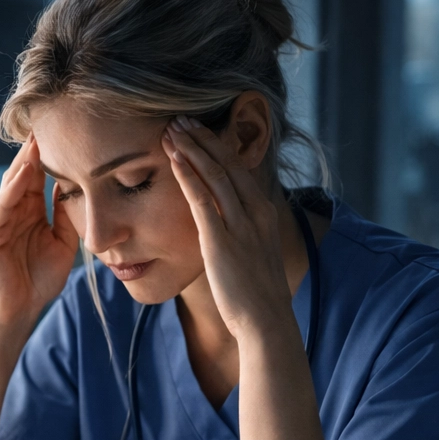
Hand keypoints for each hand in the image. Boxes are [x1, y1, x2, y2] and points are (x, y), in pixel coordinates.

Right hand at [0, 135, 79, 326]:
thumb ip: (67, 217)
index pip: (40, 177)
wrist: (20, 310)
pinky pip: (1, 207)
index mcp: (31, 212)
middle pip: (24, 174)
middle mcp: (14, 211)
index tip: (66, 132)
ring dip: (23, 163)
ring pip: (11, 185)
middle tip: (48, 123)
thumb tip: (76, 187)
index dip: (51, 156)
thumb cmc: (40, 280)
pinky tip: (23, 173)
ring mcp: (0, 221)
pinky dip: (11, 190)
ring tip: (35, 141)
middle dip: (34, 150)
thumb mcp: (63, 243)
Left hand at [162, 116, 293, 341]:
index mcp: (264, 212)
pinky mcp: (221, 240)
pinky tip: (173, 160)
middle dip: (202, 137)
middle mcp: (255, 211)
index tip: (197, 129)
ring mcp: (240, 224)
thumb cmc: (255, 294)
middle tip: (180, 118)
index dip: (216, 145)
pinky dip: (187, 175)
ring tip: (172, 129)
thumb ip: (238, 232)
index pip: (238, 168)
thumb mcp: (251, 253)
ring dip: (190, 148)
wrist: (266, 321)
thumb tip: (219, 226)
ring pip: (213, 174)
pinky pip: (202, 199)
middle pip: (226, 162)